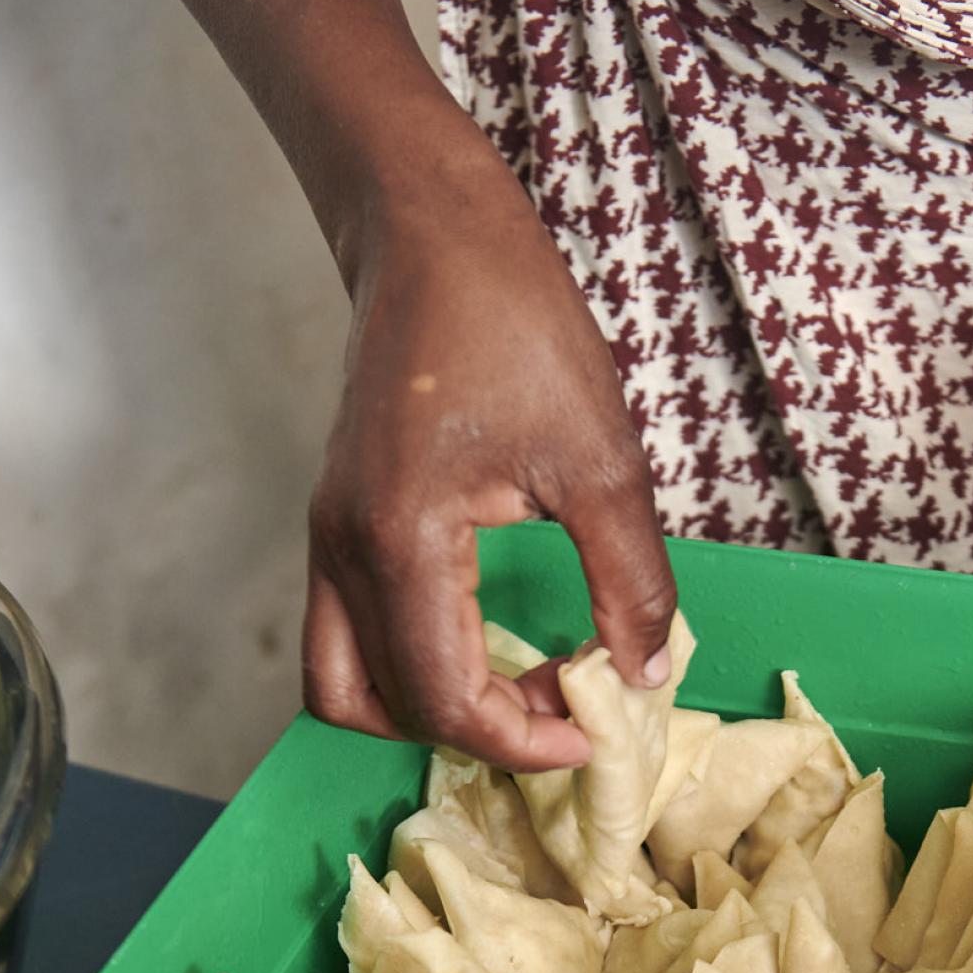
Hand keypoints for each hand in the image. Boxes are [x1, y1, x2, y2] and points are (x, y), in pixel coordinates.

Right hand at [306, 158, 676, 768]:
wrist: (433, 230)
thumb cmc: (512, 321)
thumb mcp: (602, 458)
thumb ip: (628, 580)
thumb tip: (644, 674)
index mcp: (402, 538)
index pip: (444, 698)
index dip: (521, 742)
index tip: (592, 730)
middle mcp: (342, 548)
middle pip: (383, 707)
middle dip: (478, 733)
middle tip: (562, 711)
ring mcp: (328, 533)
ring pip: (345, 681)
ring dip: (425, 708)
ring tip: (517, 690)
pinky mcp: (337, 517)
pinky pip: (349, 632)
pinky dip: (408, 663)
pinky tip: (487, 642)